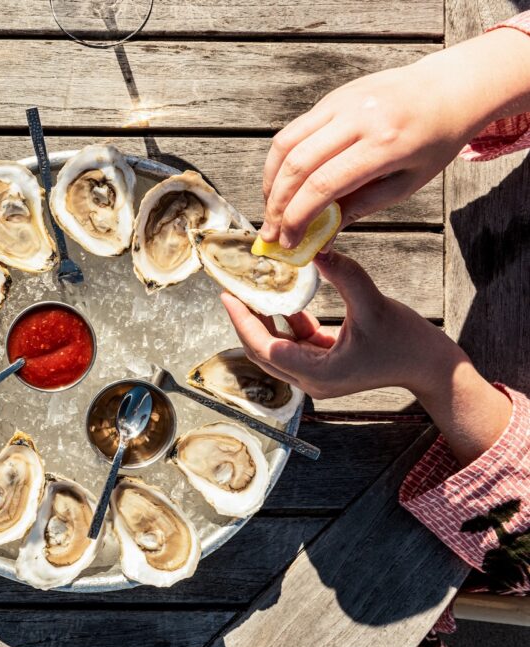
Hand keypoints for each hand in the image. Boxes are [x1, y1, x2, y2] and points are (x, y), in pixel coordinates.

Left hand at [221, 251, 511, 464]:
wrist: (432, 367)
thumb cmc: (407, 341)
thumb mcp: (374, 304)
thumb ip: (345, 275)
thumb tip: (317, 251)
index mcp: (318, 373)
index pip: (266, 348)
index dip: (243, 322)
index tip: (228, 296)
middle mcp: (311, 380)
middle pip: (263, 352)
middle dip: (246, 321)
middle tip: (233, 291)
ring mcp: (317, 375)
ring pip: (277, 348)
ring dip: (265, 321)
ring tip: (252, 292)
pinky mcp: (325, 366)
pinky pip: (295, 344)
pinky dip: (287, 323)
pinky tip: (284, 300)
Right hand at [261, 27, 529, 248]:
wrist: (448, 88)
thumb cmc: (433, 141)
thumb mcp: (407, 183)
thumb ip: (361, 207)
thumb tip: (320, 236)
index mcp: (384, 145)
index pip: (323, 184)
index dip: (297, 217)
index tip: (289, 241)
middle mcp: (358, 119)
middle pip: (297, 165)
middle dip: (276, 205)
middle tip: (271, 232)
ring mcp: (340, 103)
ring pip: (285, 144)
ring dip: (270, 182)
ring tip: (271, 209)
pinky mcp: (330, 98)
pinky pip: (293, 131)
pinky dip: (279, 162)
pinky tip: (281, 183)